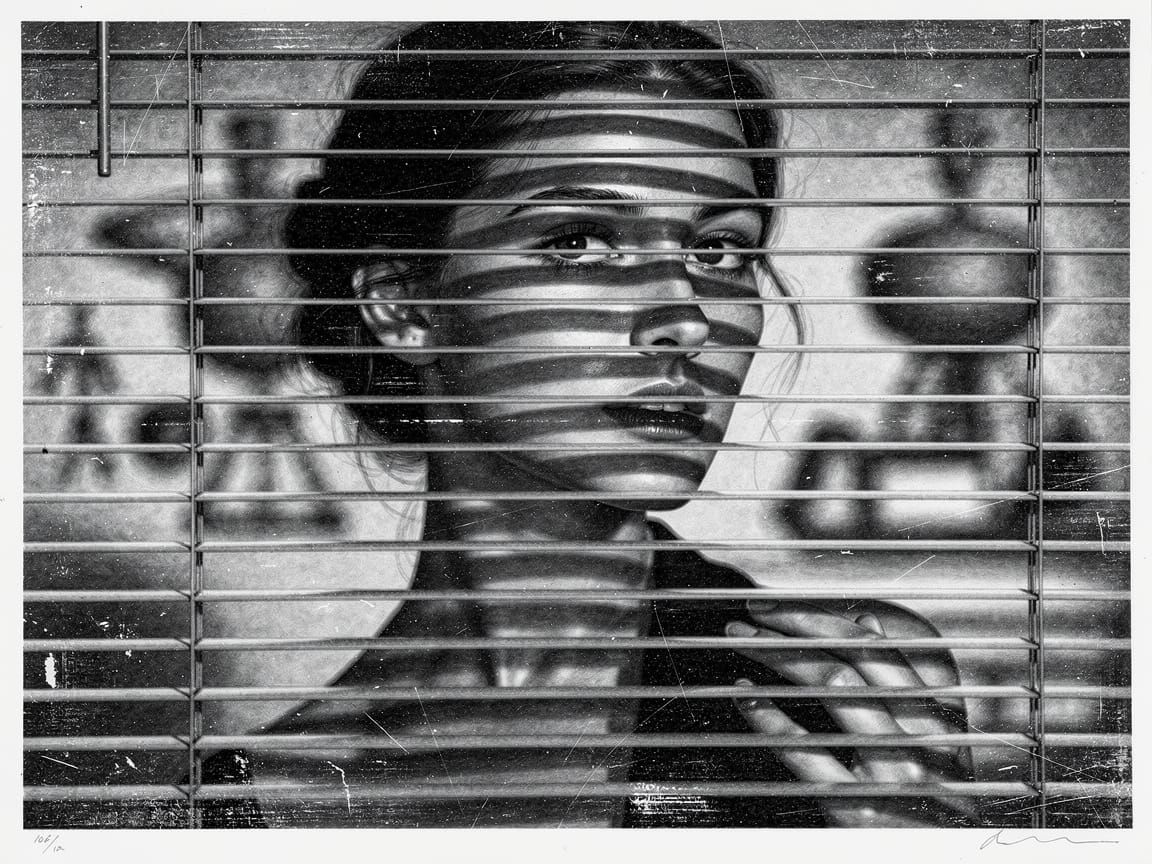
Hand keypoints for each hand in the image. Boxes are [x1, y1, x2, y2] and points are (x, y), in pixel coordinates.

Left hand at [727, 600, 977, 826]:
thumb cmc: (930, 813)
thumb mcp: (930, 745)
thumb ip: (902, 688)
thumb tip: (871, 625)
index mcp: (937, 721)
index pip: (880, 649)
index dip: (827, 619)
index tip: (786, 605)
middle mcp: (920, 740)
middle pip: (853, 658)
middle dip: (796, 625)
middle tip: (754, 611)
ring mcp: (891, 773)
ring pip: (833, 686)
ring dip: (779, 654)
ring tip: (743, 639)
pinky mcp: (860, 808)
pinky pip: (807, 751)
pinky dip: (770, 716)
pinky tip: (746, 697)